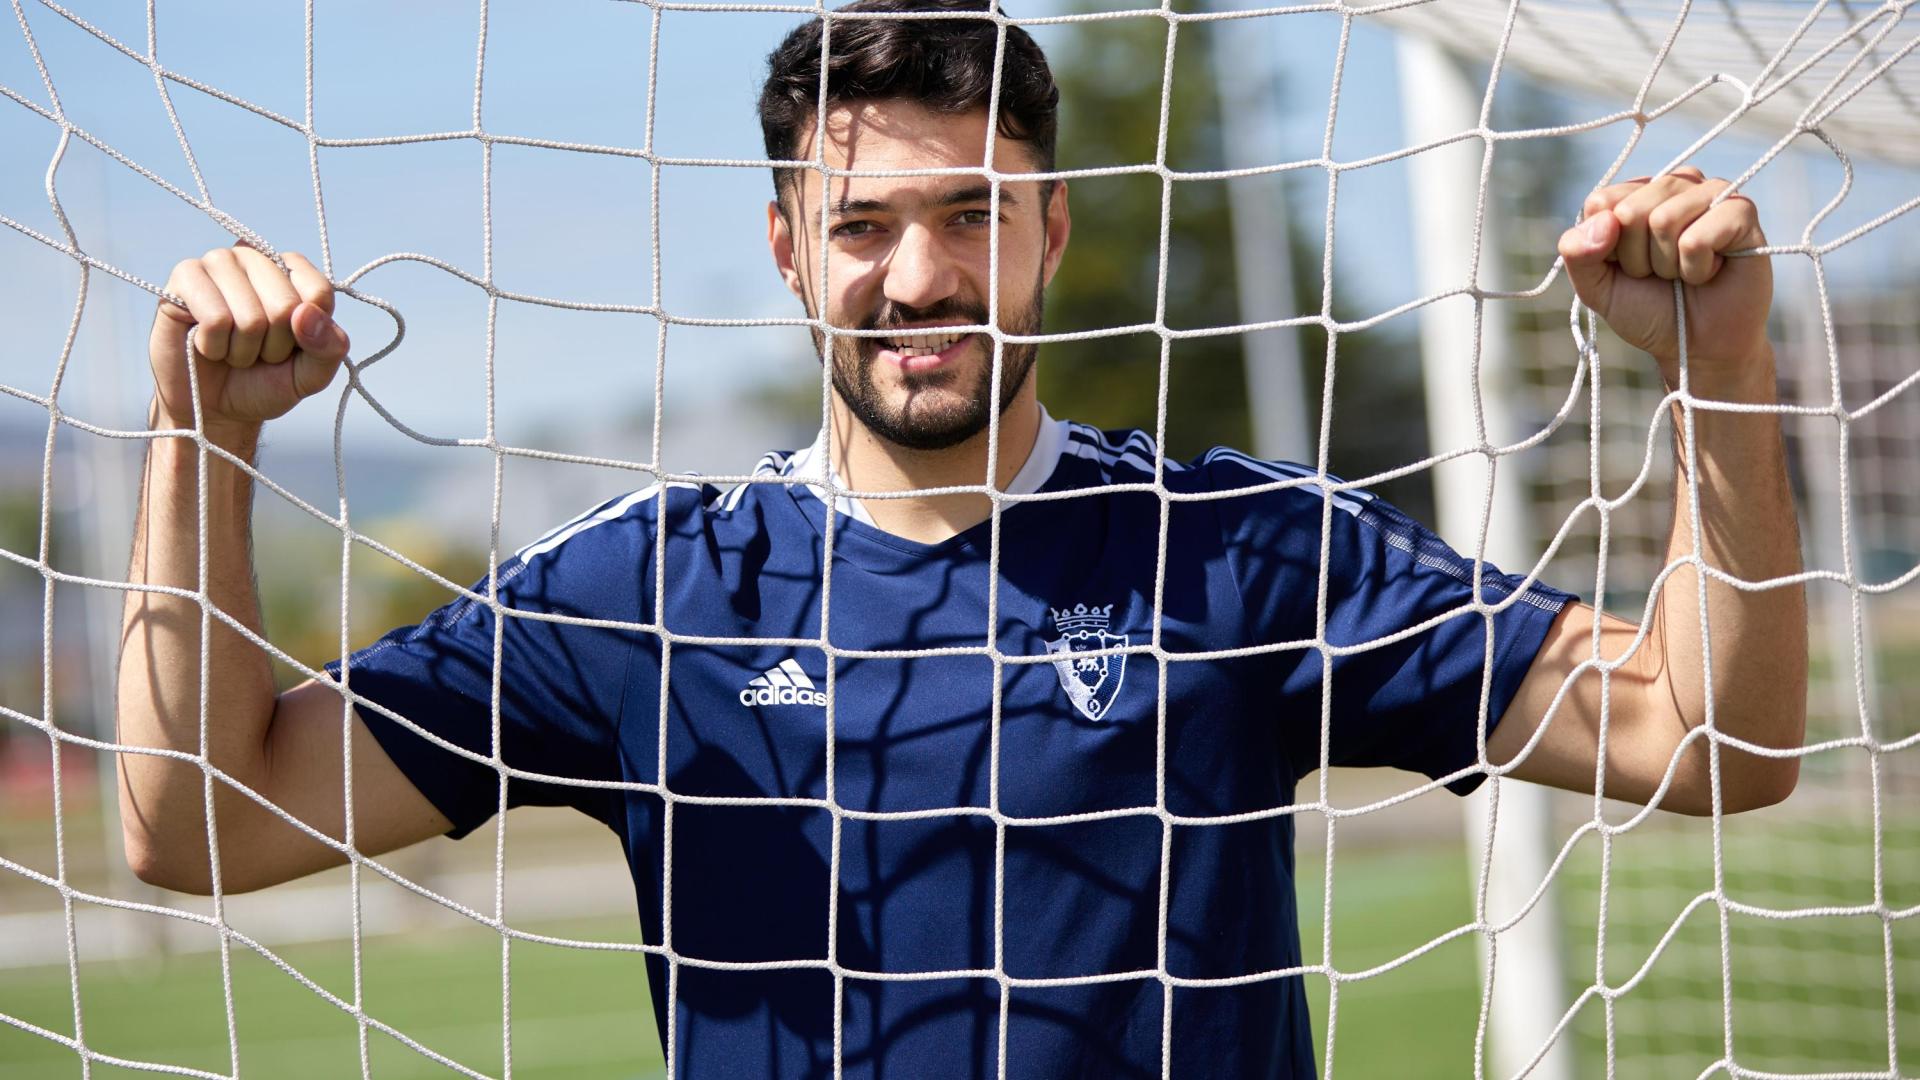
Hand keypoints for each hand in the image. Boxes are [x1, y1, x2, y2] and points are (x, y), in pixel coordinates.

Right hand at [149, 245, 349, 441]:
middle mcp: (257, 258)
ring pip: (250, 316)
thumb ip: (328, 346)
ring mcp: (219, 262)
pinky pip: (215, 319)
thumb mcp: (311, 374)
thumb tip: (306, 312)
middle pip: (286, 306)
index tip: (291, 343)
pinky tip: (205, 343)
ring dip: (242, 349)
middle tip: (257, 350)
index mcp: (293, 272)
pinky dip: (214, 346)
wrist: (213, 407)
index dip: (308, 334)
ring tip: (231, 347)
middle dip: (273, 345)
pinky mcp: (185, 276)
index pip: (319, 292)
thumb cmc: (264, 382)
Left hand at [1557, 167, 1772, 391]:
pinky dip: (1696, 269)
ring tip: (1683, 272)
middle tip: (1660, 273)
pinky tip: (1709, 271)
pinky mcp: (1741, 211)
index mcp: (1635, 194)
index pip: (1601, 202)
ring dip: (1667, 264)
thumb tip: (1604, 220)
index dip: (1607, 247)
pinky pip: (1697, 238)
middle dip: (1638, 258)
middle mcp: (1673, 184)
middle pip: (1630, 210)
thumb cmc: (1648, 309)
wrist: (1696, 346)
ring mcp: (1709, 192)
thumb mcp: (1597, 287)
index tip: (1628, 265)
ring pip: (1663, 220)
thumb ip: (1578, 253)